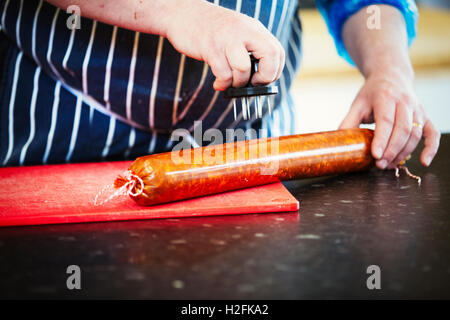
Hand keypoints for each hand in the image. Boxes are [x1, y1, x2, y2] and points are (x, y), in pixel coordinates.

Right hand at [165, 0, 284, 89]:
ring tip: (229, 81)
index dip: (274, 71)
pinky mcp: (210, 48)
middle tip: (252, 84)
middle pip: (269, 56)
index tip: (264, 80)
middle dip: (263, 78)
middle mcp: (244, 31)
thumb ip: (250, 50)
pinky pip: (224, 74)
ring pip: (243, 69)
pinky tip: (218, 83)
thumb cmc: (210, 29)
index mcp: (254, 28)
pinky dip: (223, 84)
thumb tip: (259, 79)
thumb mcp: (237, 32)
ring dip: (238, 83)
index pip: (277, 51)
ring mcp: (227, 38)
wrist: (182, 13)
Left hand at [339, 68, 439, 168]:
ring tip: (389, 165)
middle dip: (391, 150)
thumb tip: (337, 140)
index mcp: (385, 97)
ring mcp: (417, 109)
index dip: (381, 139)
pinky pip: (432, 133)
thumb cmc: (372, 93)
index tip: (376, 155)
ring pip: (415, 134)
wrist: (391, 76)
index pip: (386, 121)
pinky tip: (423, 161)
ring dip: (403, 152)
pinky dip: (431, 148)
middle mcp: (405, 102)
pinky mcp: (425, 116)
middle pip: (402, 129)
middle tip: (380, 164)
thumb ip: (348, 122)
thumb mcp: (357, 104)